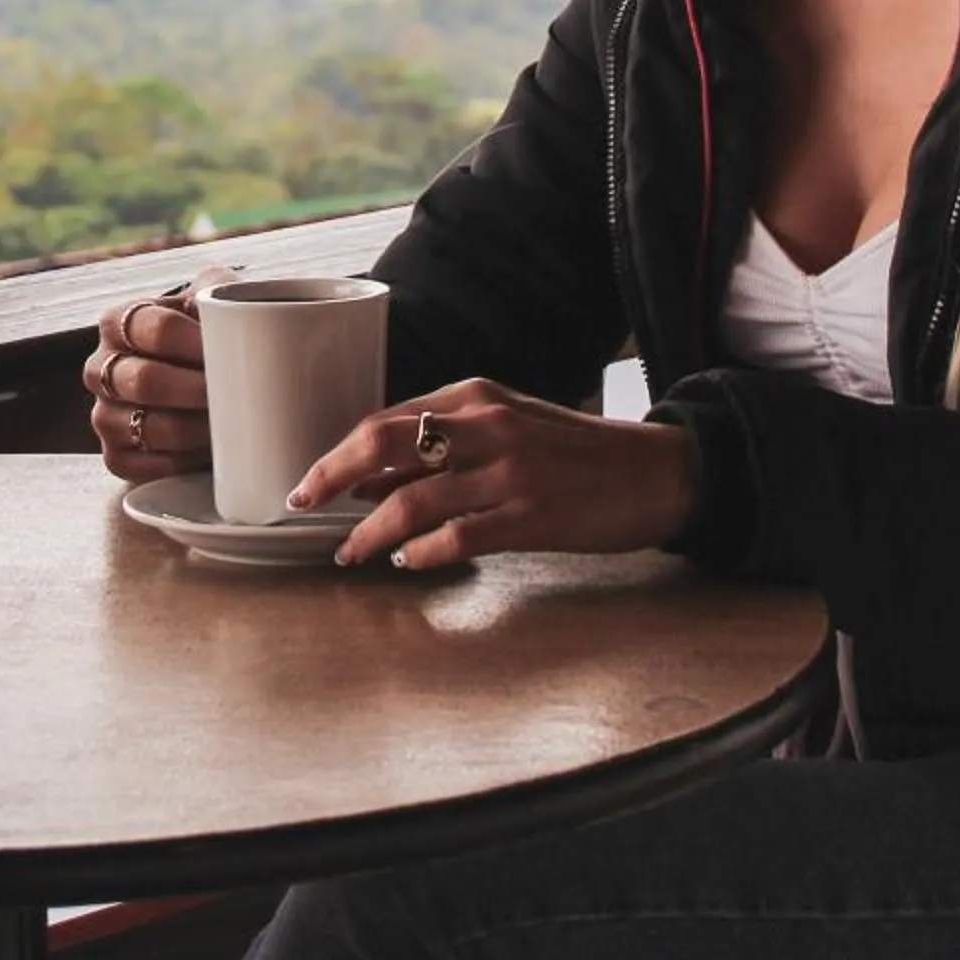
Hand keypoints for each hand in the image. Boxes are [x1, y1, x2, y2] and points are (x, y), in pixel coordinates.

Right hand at [84, 265, 237, 480]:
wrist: (204, 384)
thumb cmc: (209, 338)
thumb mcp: (213, 301)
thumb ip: (219, 291)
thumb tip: (231, 309)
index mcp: (119, 321)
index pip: (156, 328)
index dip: (198, 344)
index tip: (235, 354)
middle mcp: (99, 367)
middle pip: (147, 380)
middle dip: (198, 390)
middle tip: (238, 395)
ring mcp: (103, 413)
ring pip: (144, 426)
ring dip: (194, 430)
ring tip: (231, 426)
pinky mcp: (113, 455)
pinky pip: (139, 466)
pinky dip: (179, 463)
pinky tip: (207, 454)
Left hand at [291, 377, 699, 569]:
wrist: (657, 472)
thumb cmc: (575, 452)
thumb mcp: (508, 424)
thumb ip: (445, 443)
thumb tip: (370, 478)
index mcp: (475, 396)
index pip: (386, 420)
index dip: (339, 453)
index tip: (310, 479)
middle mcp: (486, 426)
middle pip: (384, 444)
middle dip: (332, 476)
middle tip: (302, 504)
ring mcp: (509, 472)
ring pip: (412, 499)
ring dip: (369, 532)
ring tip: (350, 553)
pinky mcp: (530, 516)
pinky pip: (457, 538)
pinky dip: (422, 554)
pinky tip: (409, 563)